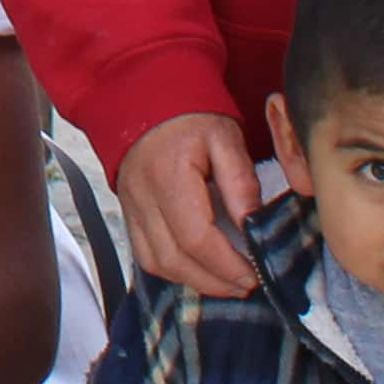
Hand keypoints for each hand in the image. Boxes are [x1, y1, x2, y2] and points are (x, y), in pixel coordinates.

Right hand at [114, 112, 262, 299]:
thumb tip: (253, 227)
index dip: (226, 264)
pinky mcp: (129, 213)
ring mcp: (130, 207)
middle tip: (247, 285)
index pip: (195, 237)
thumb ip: (240, 183)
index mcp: (167, 175)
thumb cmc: (190, 116)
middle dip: (214, 281)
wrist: (146, 98)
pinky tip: (200, 270)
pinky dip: (174, 270)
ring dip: (194, 281)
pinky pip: (145, 255)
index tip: (255, 274)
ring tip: (227, 284)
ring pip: (156, 263)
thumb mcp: (226, 138)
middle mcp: (142, 197)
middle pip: (173, 259)